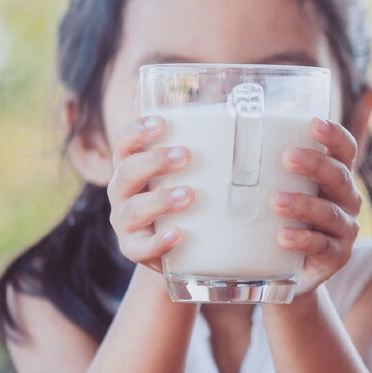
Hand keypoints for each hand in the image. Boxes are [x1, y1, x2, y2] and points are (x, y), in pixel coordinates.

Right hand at [107, 116, 192, 270]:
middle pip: (127, 171)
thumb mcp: (189, 175)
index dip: (136, 131)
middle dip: (155, 161)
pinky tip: (178, 234)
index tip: (161, 123)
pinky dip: (158, 242)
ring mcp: (125, 223)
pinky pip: (140, 248)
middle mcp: (123, 192)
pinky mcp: (134, 249)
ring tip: (189, 195)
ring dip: (160, 200)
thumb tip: (248, 123)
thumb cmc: (186, 202)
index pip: (124, 143)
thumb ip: (203, 155)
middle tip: (187, 156)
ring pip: (133, 209)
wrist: (179, 249)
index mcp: (132, 167)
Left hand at [272, 118, 363, 295]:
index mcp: (334, 176)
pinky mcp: (336, 256)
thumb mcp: (275, 190)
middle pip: (339, 176)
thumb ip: (261, 166)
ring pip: (331, 212)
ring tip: (276, 201)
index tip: (314, 123)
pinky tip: (283, 236)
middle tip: (287, 157)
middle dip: (315, 165)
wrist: (284, 273)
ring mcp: (344, 229)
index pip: (344, 150)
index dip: (334, 135)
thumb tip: (210, 131)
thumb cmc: (277, 219)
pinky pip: (323, 247)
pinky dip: (303, 240)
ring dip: (304, 204)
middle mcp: (346, 199)